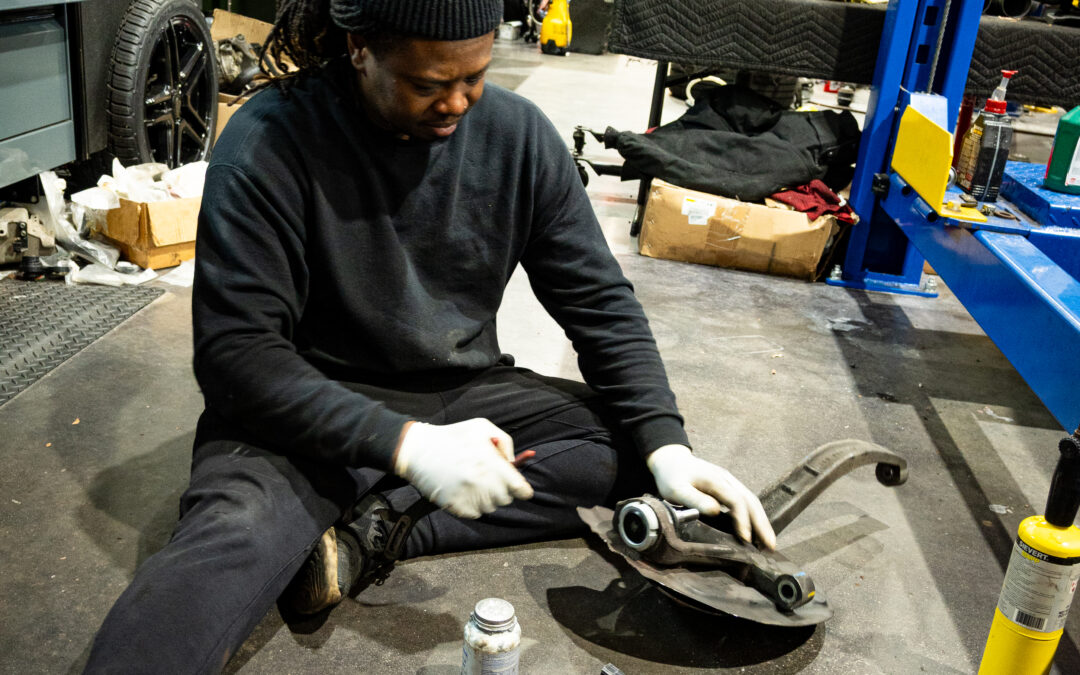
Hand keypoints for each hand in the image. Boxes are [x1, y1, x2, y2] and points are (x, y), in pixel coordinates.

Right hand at [393, 419, 533, 518]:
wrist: (419, 450)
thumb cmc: (453, 436)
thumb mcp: (482, 427)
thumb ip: (504, 442)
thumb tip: (513, 463)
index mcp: (492, 463)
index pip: (520, 489)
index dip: (522, 490)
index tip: (520, 489)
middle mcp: (482, 482)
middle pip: (506, 499)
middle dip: (501, 489)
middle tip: (488, 478)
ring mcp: (468, 496)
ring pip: (490, 507)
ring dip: (486, 498)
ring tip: (472, 481)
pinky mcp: (456, 506)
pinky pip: (475, 514)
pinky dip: (472, 505)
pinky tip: (463, 490)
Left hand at [646, 444, 775, 549]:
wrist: (671, 460)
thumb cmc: (671, 476)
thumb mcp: (676, 489)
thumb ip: (695, 499)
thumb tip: (715, 512)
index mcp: (715, 480)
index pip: (736, 500)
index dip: (743, 520)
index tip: (745, 539)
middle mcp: (727, 480)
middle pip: (751, 501)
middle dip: (762, 523)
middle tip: (770, 545)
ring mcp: (730, 483)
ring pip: (752, 502)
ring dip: (761, 522)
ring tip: (768, 543)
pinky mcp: (729, 488)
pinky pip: (746, 503)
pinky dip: (754, 517)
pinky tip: (756, 532)